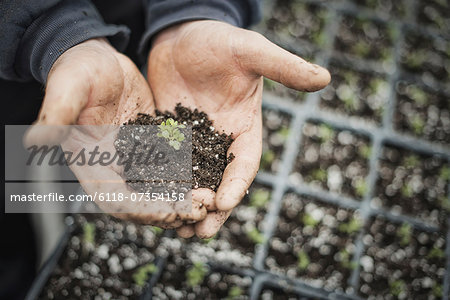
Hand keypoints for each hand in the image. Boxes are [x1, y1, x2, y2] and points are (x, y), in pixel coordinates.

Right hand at [25, 38, 205, 226]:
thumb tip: (37, 139)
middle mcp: (113, 167)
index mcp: (90, 161)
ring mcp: (135, 160)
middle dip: (170, 210)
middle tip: (200, 211)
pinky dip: (189, 180)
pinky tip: (210, 180)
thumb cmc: (80, 68)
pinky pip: (173, 170)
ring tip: (210, 201)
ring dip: (183, 200)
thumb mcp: (69, 85)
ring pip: (160, 190)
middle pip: (142, 201)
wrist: (101, 59)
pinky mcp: (152, 148)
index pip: (113, 198)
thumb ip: (58, 112)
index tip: (169, 212)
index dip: (140, 209)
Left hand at [148, 21, 329, 237]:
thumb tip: (325, 78)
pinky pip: (165, 167)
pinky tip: (150, 201)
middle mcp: (221, 142)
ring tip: (175, 228)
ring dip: (185, 205)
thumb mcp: (251, 51)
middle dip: (211, 209)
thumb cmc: (220, 40)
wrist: (183, 35)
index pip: (244, 163)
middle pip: (219, 182)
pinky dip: (161, 186)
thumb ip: (283, 66)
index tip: (223, 203)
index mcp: (244, 129)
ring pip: (192, 181)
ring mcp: (193, 143)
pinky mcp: (169, 139)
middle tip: (199, 232)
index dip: (236, 184)